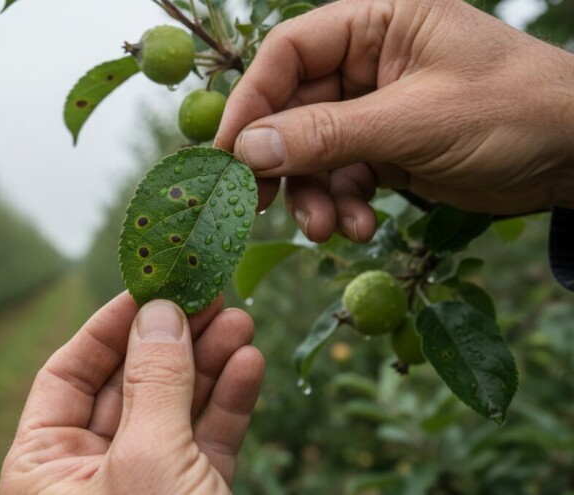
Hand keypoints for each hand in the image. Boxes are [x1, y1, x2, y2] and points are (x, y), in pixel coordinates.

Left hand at [0, 294, 264, 493]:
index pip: (67, 374)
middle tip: (210, 293)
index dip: (108, 327)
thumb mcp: (147, 464)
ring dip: (209, 364)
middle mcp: (87, 475)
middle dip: (171, 340)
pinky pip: (207, 444)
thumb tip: (158, 312)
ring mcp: (143, 488)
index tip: (150, 287)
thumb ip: (154, 384)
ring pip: (174, 410)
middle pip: (128, 386)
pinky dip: (229, 405)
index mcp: (43, 469)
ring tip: (241, 318)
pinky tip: (249, 365)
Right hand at [215, 0, 573, 242]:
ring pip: (311, 149)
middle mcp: (368, 59)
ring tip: (327, 230)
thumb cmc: (514, 112)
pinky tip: (359, 229)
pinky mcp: (384, 147)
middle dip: (283, 162)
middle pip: (292, 107)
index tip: (227, 154)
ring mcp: (374, 106)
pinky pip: (340, 175)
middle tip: (262, 205)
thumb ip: (328, 134)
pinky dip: (341, 205)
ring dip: (313, 193)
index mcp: (376, 22)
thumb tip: (248, 150)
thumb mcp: (416, 122)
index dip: (252, 102)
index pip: (289, 53)